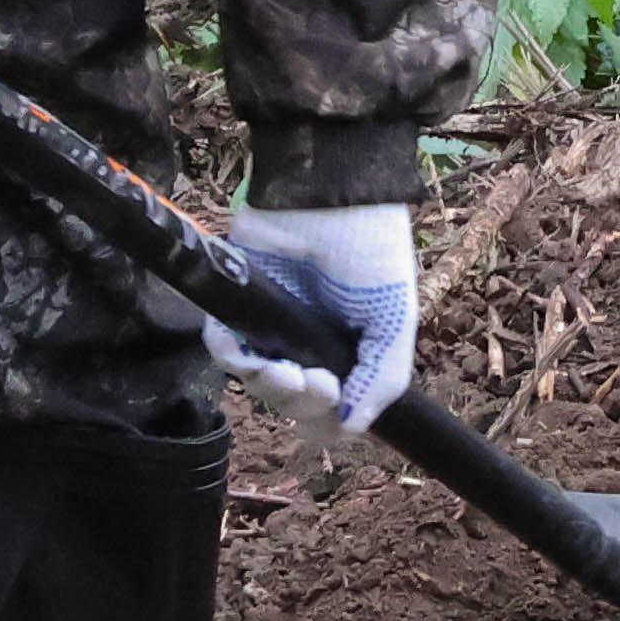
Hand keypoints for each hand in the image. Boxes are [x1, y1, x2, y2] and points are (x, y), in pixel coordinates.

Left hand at [209, 198, 421, 433]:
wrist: (329, 193)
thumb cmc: (371, 247)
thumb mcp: (395, 316)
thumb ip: (383, 376)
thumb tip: (350, 427)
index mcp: (351, 352)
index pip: (333, 413)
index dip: (330, 419)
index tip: (333, 395)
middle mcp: (310, 345)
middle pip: (294, 406)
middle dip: (300, 403)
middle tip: (311, 380)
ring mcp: (272, 326)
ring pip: (256, 383)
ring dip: (267, 385)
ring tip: (278, 369)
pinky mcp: (238, 303)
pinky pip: (224, 348)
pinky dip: (230, 355)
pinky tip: (246, 351)